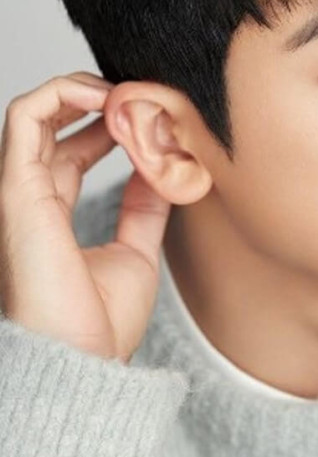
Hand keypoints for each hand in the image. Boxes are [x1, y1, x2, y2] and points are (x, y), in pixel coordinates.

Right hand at [0, 71, 170, 362]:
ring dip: (82, 90)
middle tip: (141, 96)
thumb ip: (143, 212)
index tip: (149, 116)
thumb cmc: (101, 326)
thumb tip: (160, 175)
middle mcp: (31, 197)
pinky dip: (61, 93)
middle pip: (54, 125)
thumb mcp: (136, 253)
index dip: (108, 123)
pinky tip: (105, 98)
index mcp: (53, 213)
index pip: (72, 149)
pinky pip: (24, 117)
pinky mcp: (17, 189)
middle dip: (98, 101)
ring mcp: (20, 190)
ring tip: (125, 92)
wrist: (82, 366)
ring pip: (35, 111)